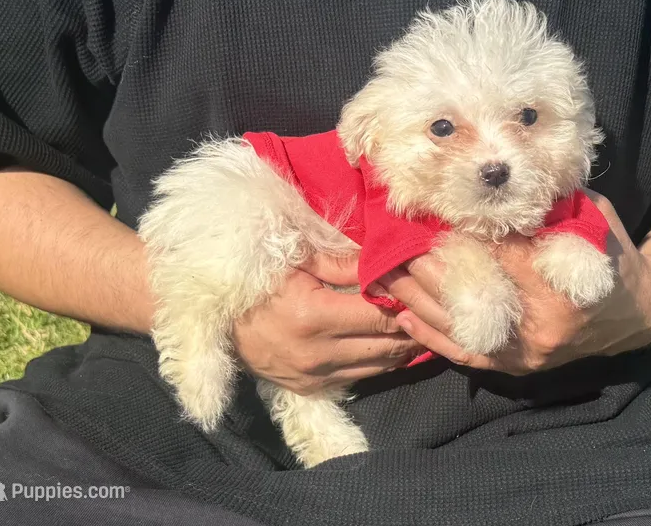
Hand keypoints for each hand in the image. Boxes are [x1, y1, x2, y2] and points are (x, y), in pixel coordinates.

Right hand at [231, 251, 424, 394]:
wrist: (218, 322)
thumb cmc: (260, 283)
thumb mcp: (298, 262)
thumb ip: (343, 263)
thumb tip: (385, 262)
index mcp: (314, 317)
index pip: (380, 317)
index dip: (407, 308)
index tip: (423, 296)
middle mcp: (316, 354)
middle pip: (385, 346)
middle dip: (413, 331)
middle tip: (431, 315)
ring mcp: (313, 376)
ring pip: (377, 368)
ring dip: (401, 351)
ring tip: (418, 331)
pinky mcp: (309, 389)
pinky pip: (358, 379)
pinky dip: (378, 364)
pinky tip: (389, 348)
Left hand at [384, 192, 650, 374]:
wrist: (635, 312)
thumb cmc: (612, 257)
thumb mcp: (593, 221)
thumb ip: (550, 206)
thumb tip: (496, 185)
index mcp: (564, 290)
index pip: (503, 257)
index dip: (465, 235)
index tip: (432, 214)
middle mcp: (542, 329)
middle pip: (470, 292)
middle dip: (429, 263)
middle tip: (395, 239)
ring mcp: (526, 354)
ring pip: (458, 326)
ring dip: (416, 298)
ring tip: (384, 272)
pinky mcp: (515, 367)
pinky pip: (463, 353)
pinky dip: (430, 335)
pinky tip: (402, 314)